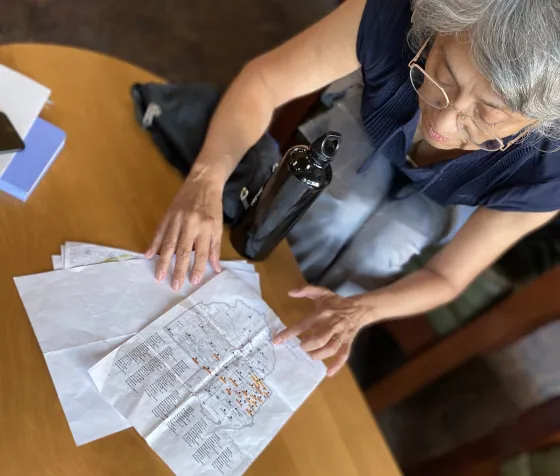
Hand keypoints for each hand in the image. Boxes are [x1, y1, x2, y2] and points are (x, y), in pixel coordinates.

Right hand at [146, 168, 222, 289]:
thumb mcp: (218, 226)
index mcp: (206, 227)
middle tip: (174, 285)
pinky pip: (159, 232)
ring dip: (163, 261)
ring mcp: (177, 219)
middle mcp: (191, 224)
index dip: (198, 267)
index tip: (193, 281)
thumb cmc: (212, 207)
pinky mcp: (168, 215)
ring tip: (159, 276)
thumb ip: (215, 248)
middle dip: (178, 269)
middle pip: (183, 250)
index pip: (202, 252)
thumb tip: (216, 268)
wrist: (202, 183)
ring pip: (169, 243)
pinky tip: (148, 256)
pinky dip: (153, 244)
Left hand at [273, 285, 373, 376]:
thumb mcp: (322, 292)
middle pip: (318, 339)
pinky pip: (344, 355)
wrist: (359, 308)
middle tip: (302, 345)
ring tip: (311, 354)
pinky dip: (337, 365)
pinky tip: (328, 373)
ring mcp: (340, 335)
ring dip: (318, 354)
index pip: (303, 324)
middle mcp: (331, 325)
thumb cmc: (336, 302)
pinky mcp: (347, 342)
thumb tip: (290, 292)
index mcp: (322, 313)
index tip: (277, 341)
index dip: (289, 333)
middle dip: (307, 345)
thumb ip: (305, 290)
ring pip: (330, 348)